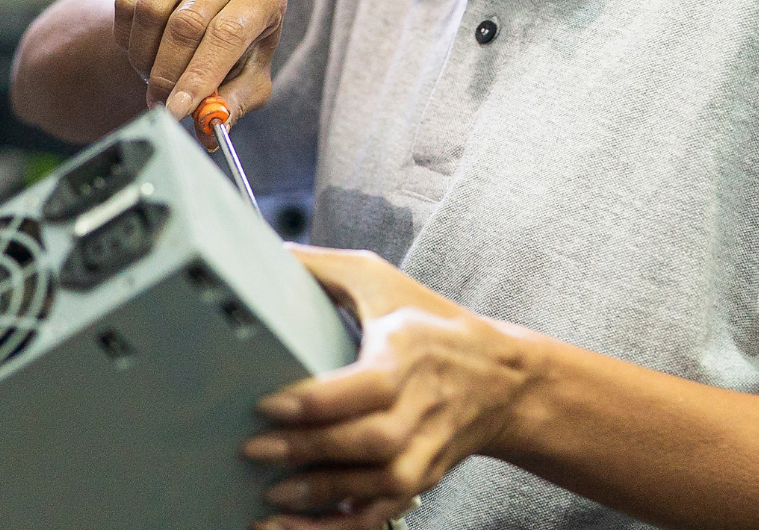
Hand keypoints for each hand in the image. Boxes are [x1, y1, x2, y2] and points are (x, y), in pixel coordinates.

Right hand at [113, 0, 286, 125]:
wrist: (219, 4)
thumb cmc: (240, 48)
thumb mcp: (249, 78)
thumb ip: (232, 103)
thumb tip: (208, 127)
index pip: (227, 35)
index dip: (198, 76)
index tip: (177, 110)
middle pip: (185, 24)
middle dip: (167, 75)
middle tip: (160, 105)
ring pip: (150, 11)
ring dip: (145, 56)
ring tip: (156, 75)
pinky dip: (128, 35)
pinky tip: (146, 46)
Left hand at [242, 247, 542, 529]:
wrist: (501, 378)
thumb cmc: (433, 325)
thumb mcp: (382, 281)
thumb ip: (324, 268)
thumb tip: (267, 255)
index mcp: (409, 352)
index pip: (367, 385)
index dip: (316, 402)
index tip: (268, 404)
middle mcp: (422, 405)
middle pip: (371, 441)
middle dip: (311, 450)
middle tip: (257, 450)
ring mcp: (426, 448)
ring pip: (379, 484)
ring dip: (323, 495)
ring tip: (272, 494)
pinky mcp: (422, 479)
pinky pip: (380, 515)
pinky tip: (293, 529)